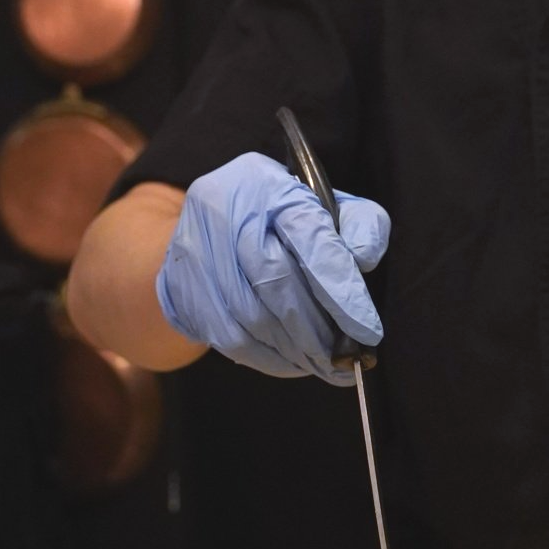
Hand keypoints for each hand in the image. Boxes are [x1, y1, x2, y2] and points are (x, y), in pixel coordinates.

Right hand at [155, 153, 389, 386]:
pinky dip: (268, 358)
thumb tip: (363, 259)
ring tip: (324, 364)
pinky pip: (230, 338)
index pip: (308, 236)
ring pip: (251, 316)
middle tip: (345, 358)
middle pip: (275, 280)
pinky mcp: (181, 288)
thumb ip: (360, 224)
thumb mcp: (327, 206)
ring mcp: (195, 250)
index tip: (367, 330)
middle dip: (316, 328)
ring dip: (294, 349)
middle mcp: (223, 210)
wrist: (209, 222)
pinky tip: (292, 363)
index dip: (340, 288)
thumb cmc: (280, 217)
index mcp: (267, 183)